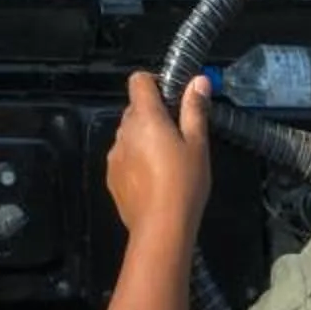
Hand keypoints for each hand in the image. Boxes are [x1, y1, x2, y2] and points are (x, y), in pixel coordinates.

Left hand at [106, 71, 211, 244]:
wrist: (160, 228)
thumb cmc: (184, 183)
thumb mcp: (197, 145)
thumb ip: (195, 110)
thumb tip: (198, 80)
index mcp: (145, 117)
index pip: (138, 80)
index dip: (155, 83)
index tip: (174, 100)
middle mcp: (124, 131)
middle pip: (135, 108)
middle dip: (155, 115)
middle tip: (180, 135)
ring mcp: (114, 154)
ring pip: (130, 134)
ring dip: (145, 138)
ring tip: (168, 162)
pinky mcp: (112, 176)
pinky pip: (124, 156)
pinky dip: (136, 160)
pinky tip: (154, 180)